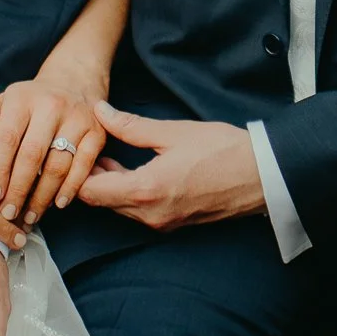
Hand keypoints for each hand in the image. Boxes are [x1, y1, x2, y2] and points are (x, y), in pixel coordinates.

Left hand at [0, 74, 105, 226]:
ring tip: (30, 216)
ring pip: (58, 165)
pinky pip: (83, 167)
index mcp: (23, 97)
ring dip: (43, 196)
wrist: (74, 80)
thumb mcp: (8, 100)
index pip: (7, 138)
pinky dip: (70, 189)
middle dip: (18, 189)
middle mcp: (51, 105)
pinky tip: (57, 204)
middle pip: (32, 155)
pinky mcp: (97, 132)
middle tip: (8, 214)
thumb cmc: (32, 100)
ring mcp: (77, 118)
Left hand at [77, 103, 265, 229]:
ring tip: (107, 155)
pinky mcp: (173, 223)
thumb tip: (101, 112)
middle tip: (87, 148)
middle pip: (101, 203)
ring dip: (108, 185)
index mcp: (145, 191)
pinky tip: (130, 169)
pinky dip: (126, 193)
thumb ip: (130, 126)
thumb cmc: (221, 150)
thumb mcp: (172, 131)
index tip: (74, 149)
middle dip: (89, 177)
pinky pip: (137, 212)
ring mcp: (162, 223)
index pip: (90, 192)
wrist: (262, 176)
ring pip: (119, 208)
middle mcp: (149, 215)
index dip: (75, 171)